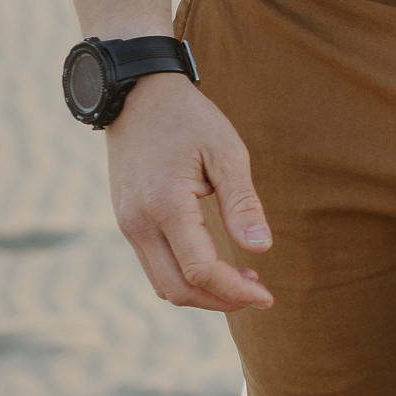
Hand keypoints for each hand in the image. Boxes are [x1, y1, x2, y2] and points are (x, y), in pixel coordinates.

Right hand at [107, 73, 273, 311]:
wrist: (136, 95)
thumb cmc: (189, 119)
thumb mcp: (227, 152)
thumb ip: (242, 203)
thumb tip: (262, 248)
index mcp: (165, 206)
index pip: (200, 270)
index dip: (235, 291)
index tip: (268, 297)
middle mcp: (138, 223)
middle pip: (176, 289)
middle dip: (220, 300)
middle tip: (259, 293)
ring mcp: (127, 224)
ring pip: (162, 283)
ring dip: (202, 292)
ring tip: (243, 280)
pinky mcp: (127, 220)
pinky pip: (154, 265)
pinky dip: (185, 276)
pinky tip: (216, 264)